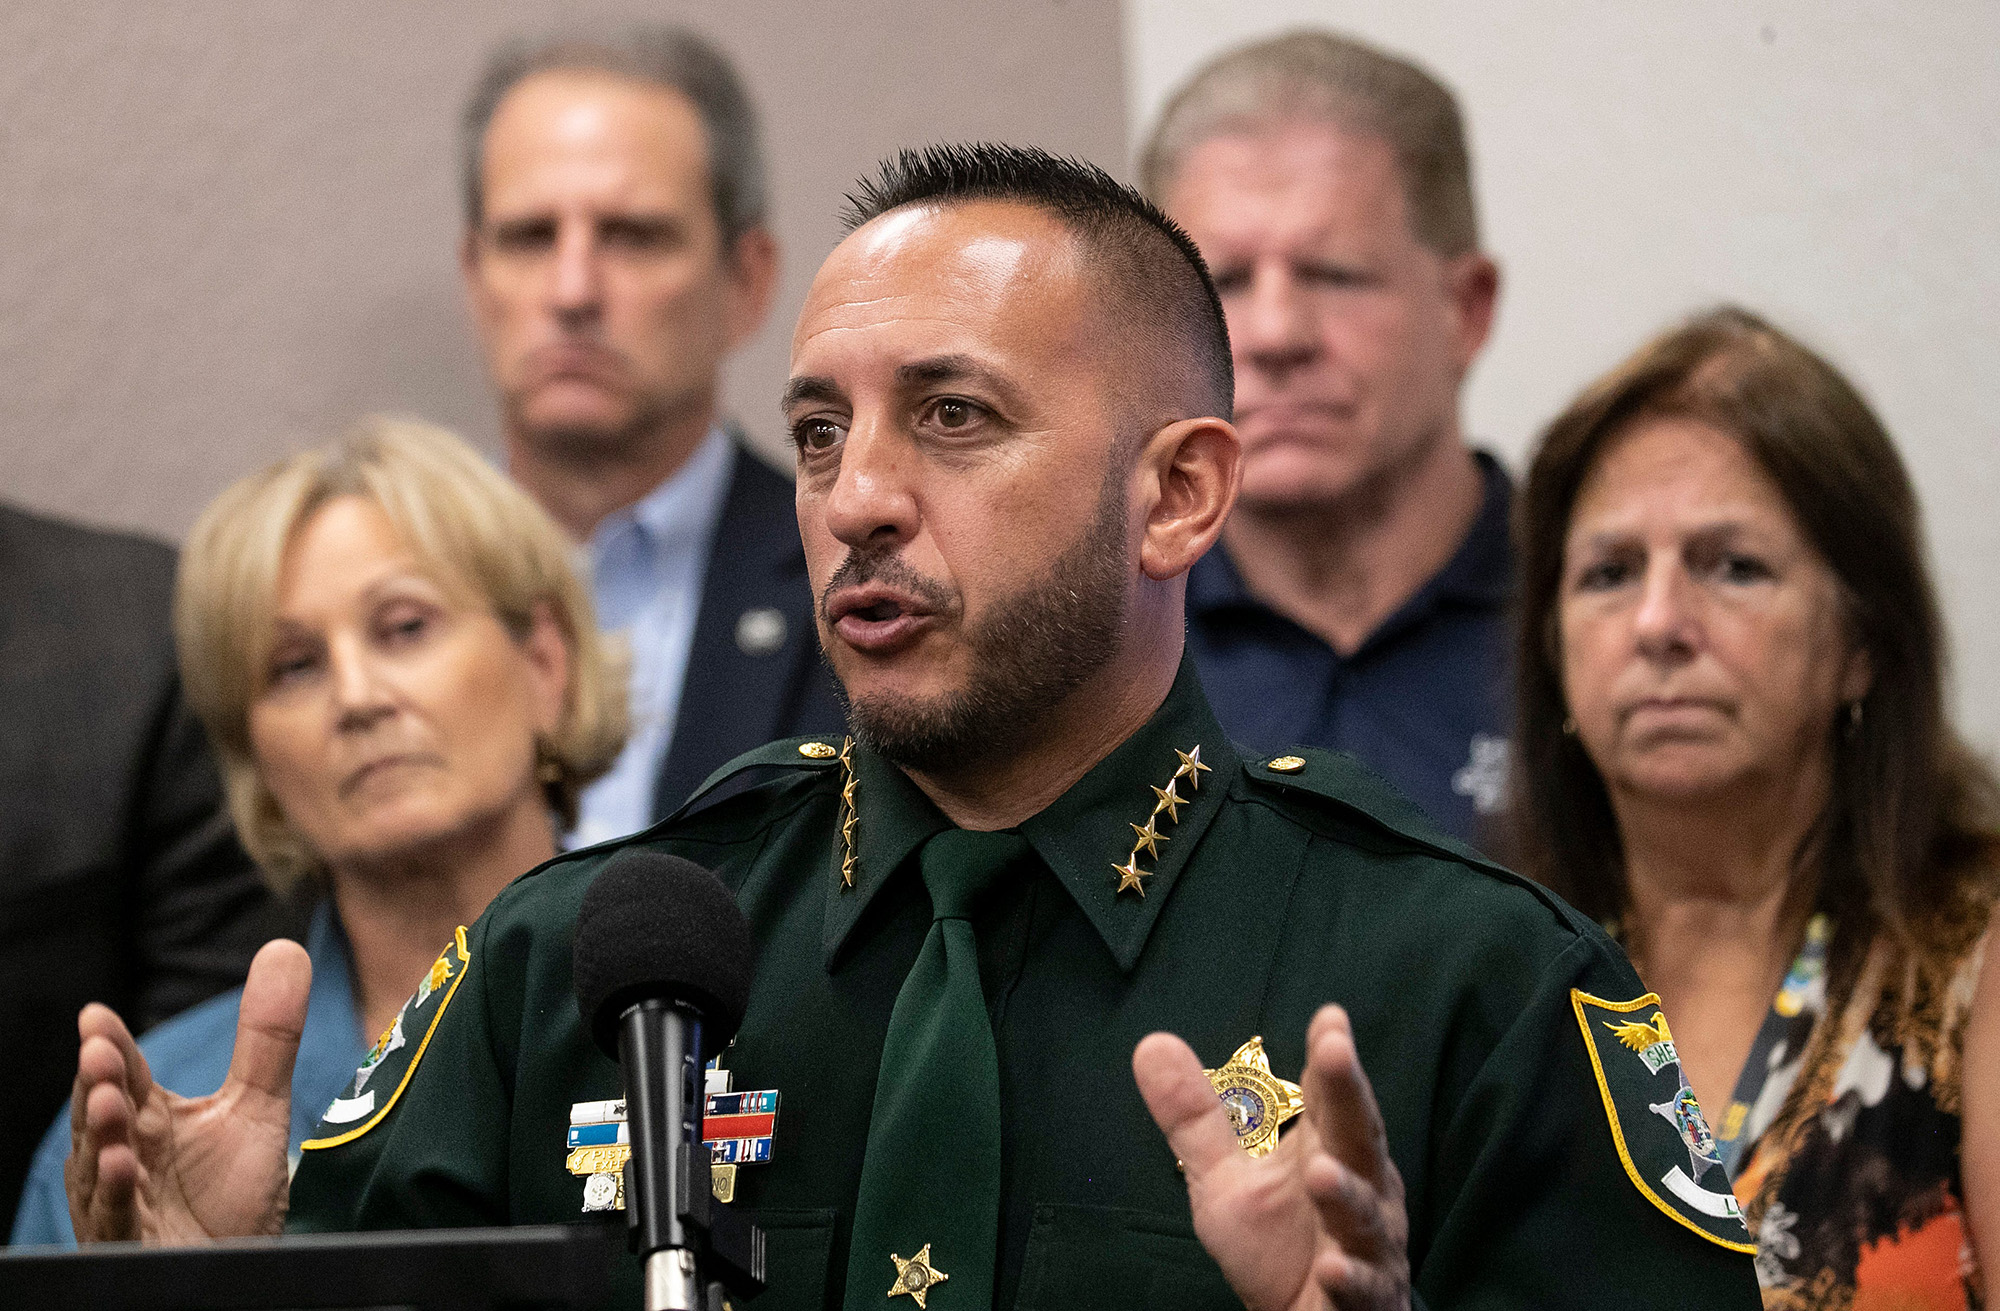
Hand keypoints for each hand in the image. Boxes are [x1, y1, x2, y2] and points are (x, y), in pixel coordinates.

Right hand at [66, 938, 310, 1243]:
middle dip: (96, 1084)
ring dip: (101, 1135)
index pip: (124, 1077)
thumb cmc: (231, 1197)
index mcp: (148, 1122)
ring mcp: (123, 1207)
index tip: (96, 1017)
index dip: (109, 1049)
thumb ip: (268, 1037)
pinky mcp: (132, 1249)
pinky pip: (115, 1223)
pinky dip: (114, 1197)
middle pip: (102, 1116)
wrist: (239, 1269)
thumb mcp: (256, 1108)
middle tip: (97, 1050)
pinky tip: (123, 1168)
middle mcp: (125, 1160)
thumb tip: (284, 947)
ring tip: (110, 1100)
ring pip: (98, 1168)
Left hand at [1135, 1005, 1409, 1310]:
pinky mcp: (1364, 1298)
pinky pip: (1361, 1287)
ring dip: (1345, 1195)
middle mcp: (1361, 1189)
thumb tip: (1152, 1043)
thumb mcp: (1223, 1180)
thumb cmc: (1280, 1247)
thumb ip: (1195, 1118)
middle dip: (1349, 1095)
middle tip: (1334, 1050)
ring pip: (1363, 1216)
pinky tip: (1331, 1268)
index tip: (1328, 1017)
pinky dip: (1350, 1277)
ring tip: (1320, 1173)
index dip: (1330, 1059)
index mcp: (1331, 1151)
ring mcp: (1368, 1245)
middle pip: (1357, 1137)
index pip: (1330, 1096)